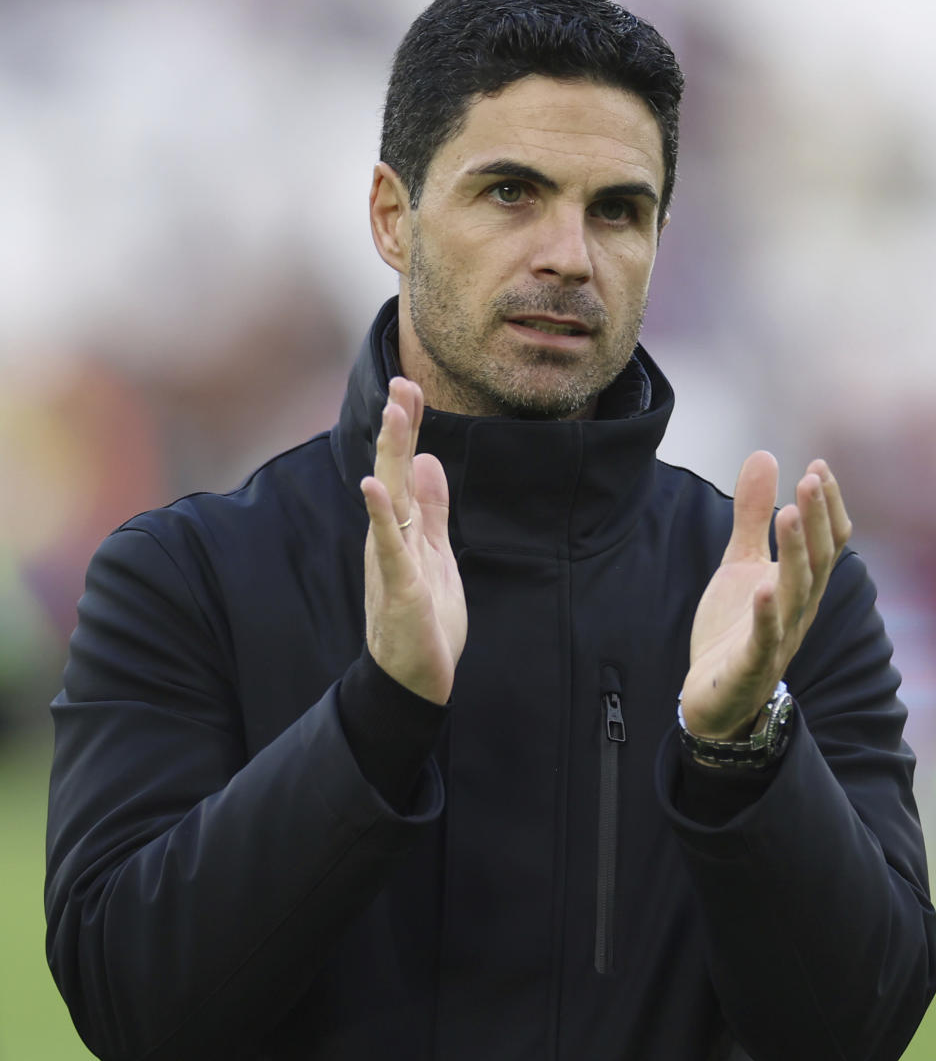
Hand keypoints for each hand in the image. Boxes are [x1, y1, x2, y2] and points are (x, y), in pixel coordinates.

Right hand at [360, 377, 466, 703]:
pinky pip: (388, 545)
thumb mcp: (436, 554)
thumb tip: (428, 460)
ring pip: (391, 499)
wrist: (414, 678)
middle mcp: (391, 537)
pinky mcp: (398, 586)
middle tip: (402, 382)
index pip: (405, 469)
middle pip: (394, 473)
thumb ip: (432, 510)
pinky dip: (381, 515)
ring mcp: (391, 560)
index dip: (409, 429)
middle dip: (399, 428)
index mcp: (403, 528)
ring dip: (391, 455)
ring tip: (392, 415)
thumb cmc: (425, 619)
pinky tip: (374, 486)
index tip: (412, 386)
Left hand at [680, 451, 850, 739]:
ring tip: (788, 513)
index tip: (817, 466)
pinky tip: (762, 588)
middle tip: (810, 478)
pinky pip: (764, 639)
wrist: (712, 697)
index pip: (826, 542)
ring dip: (794, 554)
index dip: (826, 506)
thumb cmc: (733, 628)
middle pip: (817, 561)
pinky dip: (766, 614)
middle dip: (816, 519)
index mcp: (799, 585)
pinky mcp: (750, 664)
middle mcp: (798, 610)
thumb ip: (752, 516)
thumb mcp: (740, 563)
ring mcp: (778, 638)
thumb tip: (764, 455)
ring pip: (795, 593)